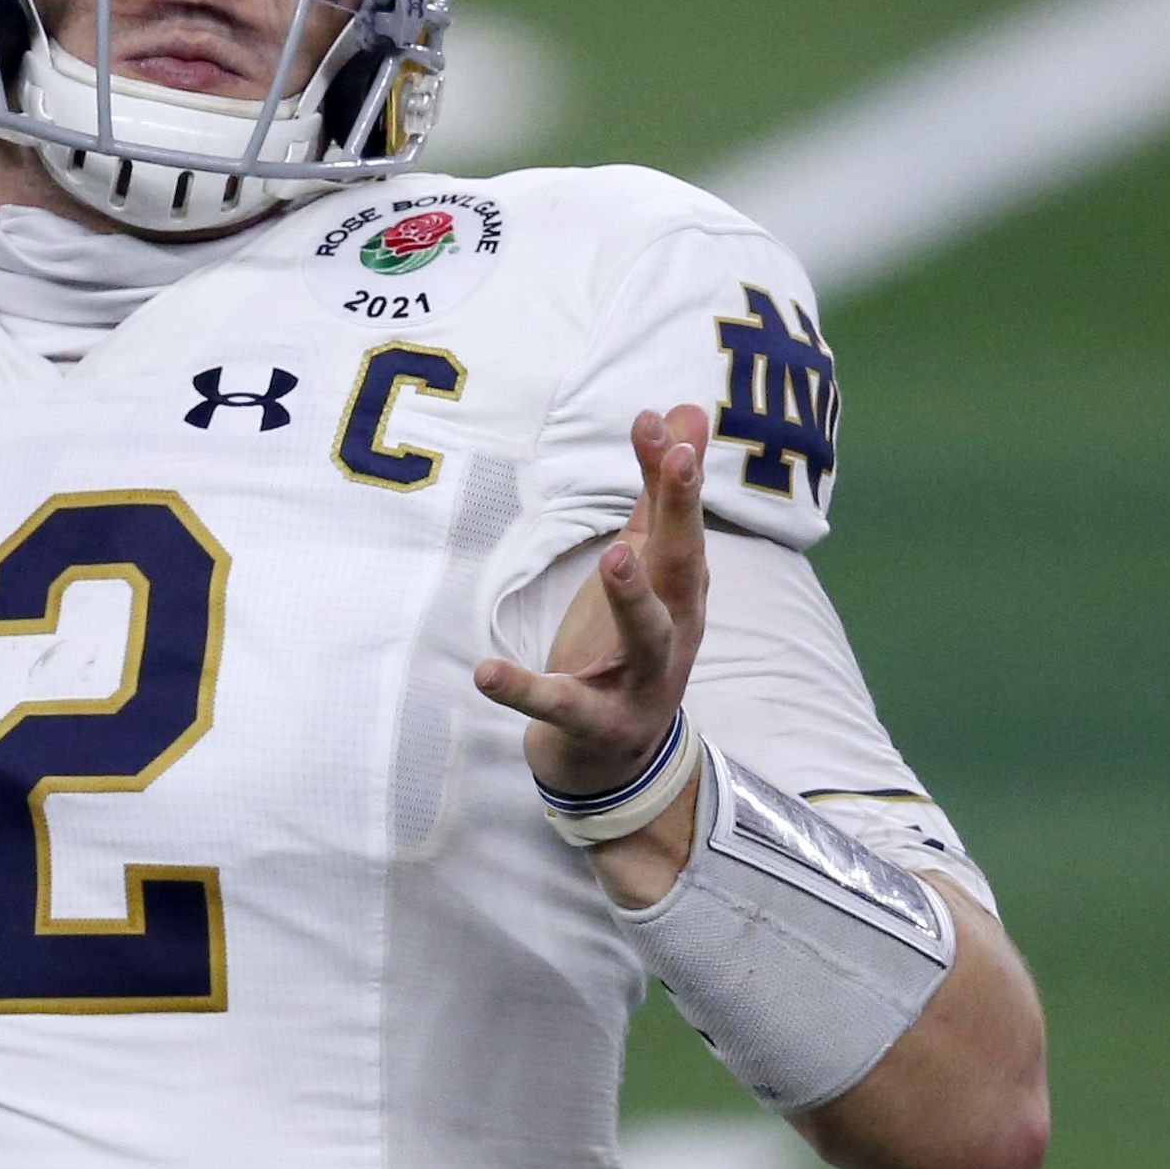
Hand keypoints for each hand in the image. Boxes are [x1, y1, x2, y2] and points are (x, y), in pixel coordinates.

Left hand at [474, 404, 711, 902]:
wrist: (620, 760)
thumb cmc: (629, 647)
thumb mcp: (647, 568)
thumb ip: (659, 494)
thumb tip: (684, 408)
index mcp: (682, 591)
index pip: (682, 521)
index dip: (675, 472)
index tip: (663, 419)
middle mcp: (675, 632)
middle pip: (682, 567)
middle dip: (681, 512)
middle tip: (676, 459)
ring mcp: (642, 682)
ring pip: (647, 637)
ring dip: (634, 597)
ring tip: (614, 556)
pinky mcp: (598, 725)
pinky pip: (562, 706)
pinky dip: (525, 691)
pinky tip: (485, 672)